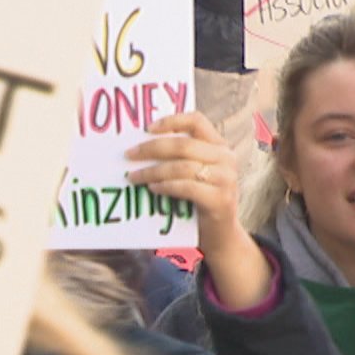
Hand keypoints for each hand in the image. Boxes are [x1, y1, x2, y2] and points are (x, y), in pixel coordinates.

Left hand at [128, 112, 271, 307]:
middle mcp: (226, 158)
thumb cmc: (198, 200)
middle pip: (183, 144)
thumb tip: (138, 147)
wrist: (220, 235)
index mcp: (219, 146)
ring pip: (182, 166)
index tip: (146, 129)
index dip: (171, 120)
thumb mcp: (193, 173)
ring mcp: (226, 179)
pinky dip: (166, 186)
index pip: (197, 120)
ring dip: (153, 171)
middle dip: (151, 148)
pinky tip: (152, 188)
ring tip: (133, 177)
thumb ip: (178, 158)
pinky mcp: (220, 199)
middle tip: (128, 155)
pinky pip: (187, 187)